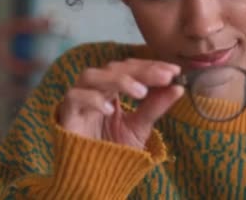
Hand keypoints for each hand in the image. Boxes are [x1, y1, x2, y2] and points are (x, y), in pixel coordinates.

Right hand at [57, 59, 183, 148]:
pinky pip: (74, 97)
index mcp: (112, 89)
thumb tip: (178, 88)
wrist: (94, 178)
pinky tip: (110, 109)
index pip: (130, 68)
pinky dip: (92, 99)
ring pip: (92, 76)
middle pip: (113, 68)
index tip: (174, 71)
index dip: (151, 66)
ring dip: (118, 80)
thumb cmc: (114, 151)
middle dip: (141, 71)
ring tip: (141, 92)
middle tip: (164, 77)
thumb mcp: (140, 128)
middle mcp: (94, 89)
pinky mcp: (66, 114)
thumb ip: (155, 107)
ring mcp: (79, 99)